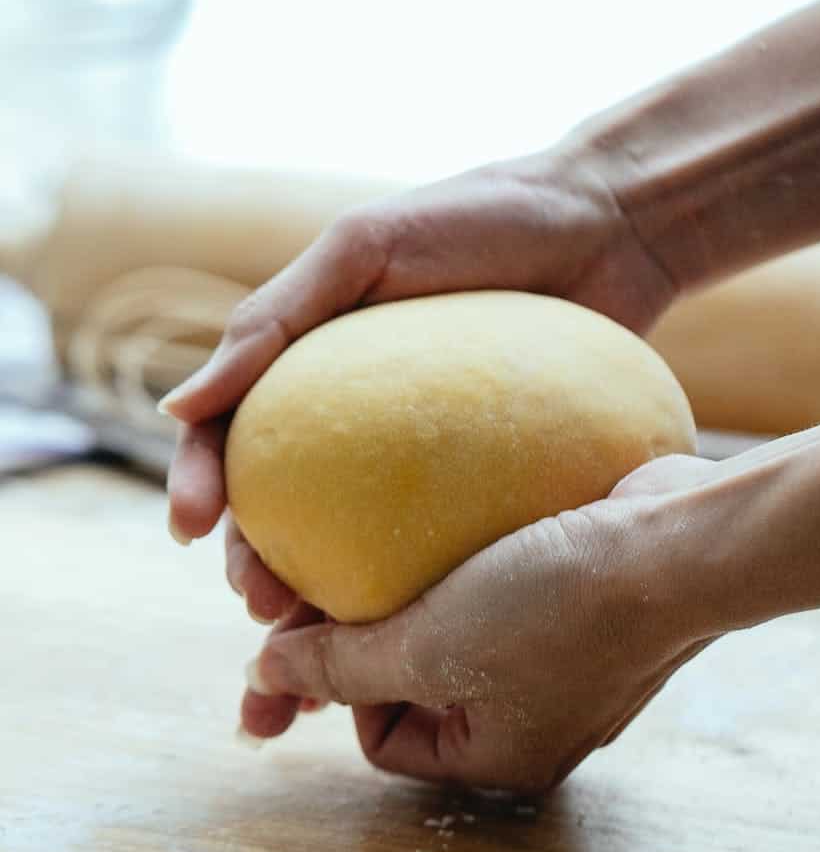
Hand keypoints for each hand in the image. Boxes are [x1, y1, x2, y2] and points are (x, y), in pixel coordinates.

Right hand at [163, 145, 677, 620]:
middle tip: (261, 602)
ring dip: (324, 590)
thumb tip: (177, 408)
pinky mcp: (485, 474)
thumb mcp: (364, 250)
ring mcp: (422, 450)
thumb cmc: (482, 216)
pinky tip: (407, 625)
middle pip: (286, 501)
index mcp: (313, 361)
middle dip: (257, 559)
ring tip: (314, 634)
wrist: (610, 226)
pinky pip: (438, 536)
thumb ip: (274, 320)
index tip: (193, 531)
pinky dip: (413, 584)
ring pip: (354, 536)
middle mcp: (359, 413)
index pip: (235, 431)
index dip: (203, 483)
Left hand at [239, 455, 719, 791]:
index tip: (335, 620)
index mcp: (499, 754)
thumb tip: (260, 677)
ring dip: (419, 586)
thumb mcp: (430, 646)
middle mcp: (534, 716)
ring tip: (383, 533)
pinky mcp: (580, 595)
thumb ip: (341, 665)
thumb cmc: (558, 607)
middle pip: (418, 681)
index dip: (344, 687)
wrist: (681, 543)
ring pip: (458, 626)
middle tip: (338, 570)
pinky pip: (500, 583)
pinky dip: (467, 555)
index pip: (384, 740)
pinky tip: (444, 508)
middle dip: (375, 630)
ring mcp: (563, 656)